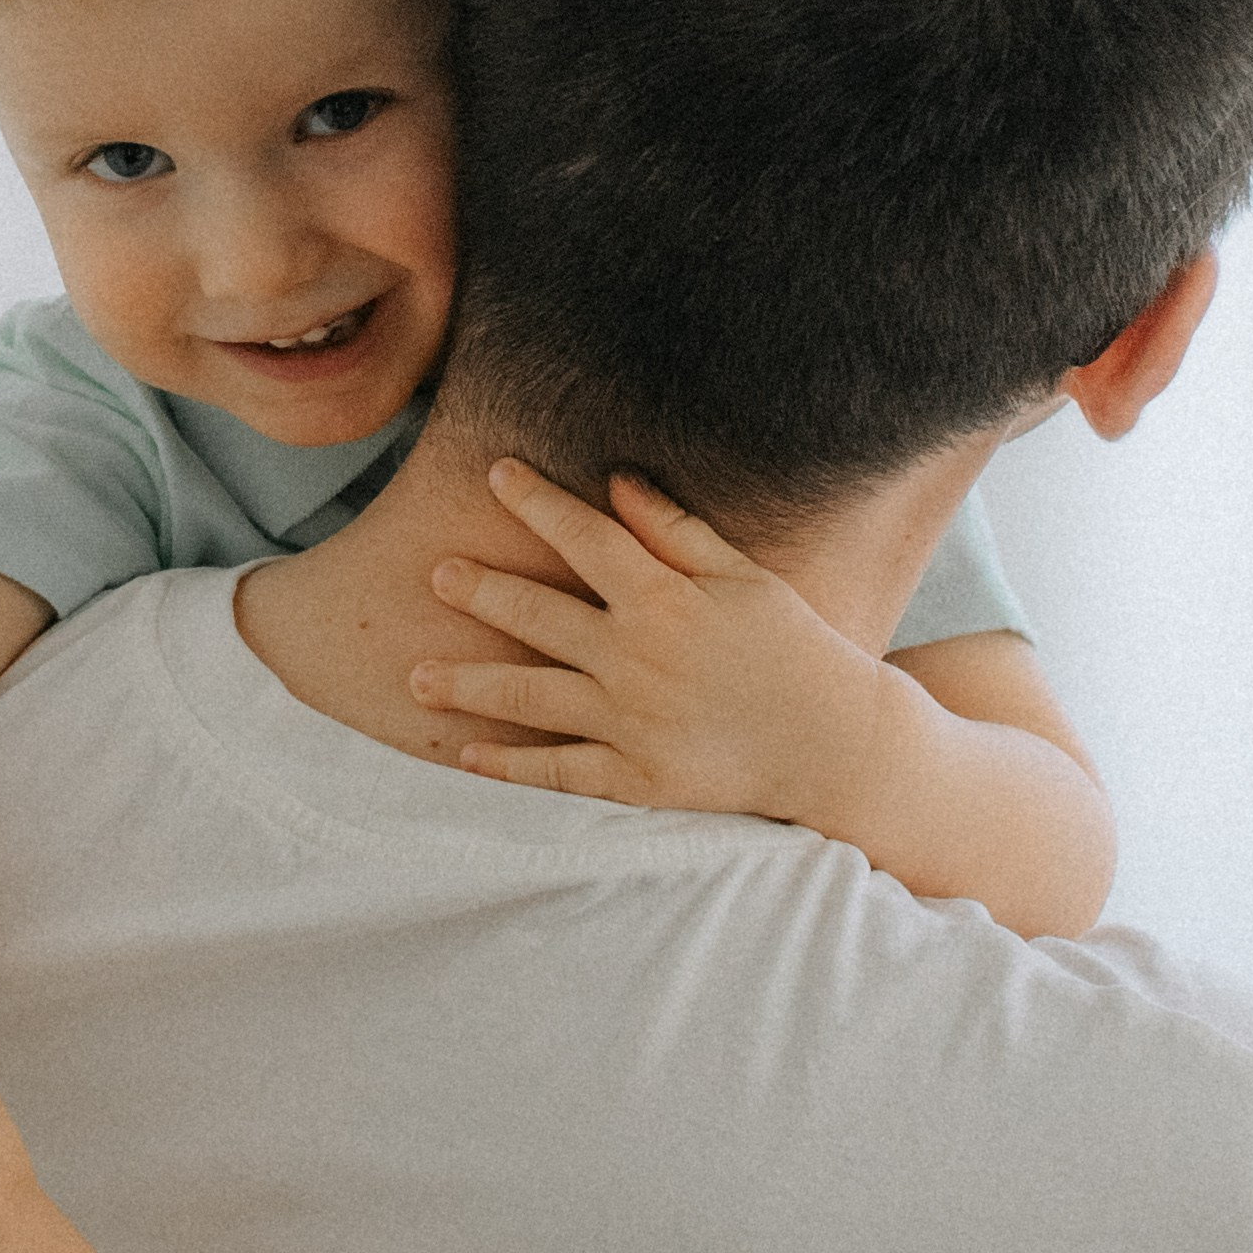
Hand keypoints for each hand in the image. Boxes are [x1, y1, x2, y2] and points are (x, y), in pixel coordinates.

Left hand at [410, 458, 889, 823]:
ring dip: (467, 683)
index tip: (496, 472)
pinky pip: (556, 771)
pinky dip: (506, 765)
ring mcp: (629, 722)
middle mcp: (635, 657)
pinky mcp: (635, 779)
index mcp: (663, 598)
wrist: (836, 744)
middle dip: (479, 590)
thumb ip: (675, 529)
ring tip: (415, 675)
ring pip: (528, 695)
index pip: (584, 536)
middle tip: (434, 574)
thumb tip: (615, 480)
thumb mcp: (743, 576)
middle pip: (536, 614)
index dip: (536, 500)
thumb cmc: (794, 648)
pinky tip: (463, 755)